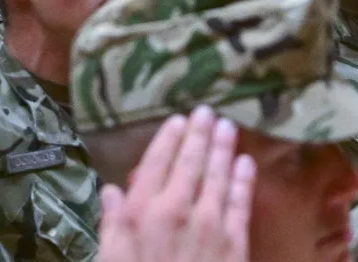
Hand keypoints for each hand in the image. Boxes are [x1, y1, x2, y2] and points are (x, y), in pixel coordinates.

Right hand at [97, 107, 253, 261]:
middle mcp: (177, 210)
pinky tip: (247, 164)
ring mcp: (210, 225)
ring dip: (224, 149)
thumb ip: (111, 226)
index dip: (169, 140)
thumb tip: (112, 191)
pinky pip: (240, 204)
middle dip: (200, 135)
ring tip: (229, 127)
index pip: (157, 164)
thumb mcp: (109, 261)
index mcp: (142, 213)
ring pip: (218, 176)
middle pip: (191, 163)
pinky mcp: (234, 244)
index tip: (178, 119)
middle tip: (208, 111)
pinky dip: (244, 181)